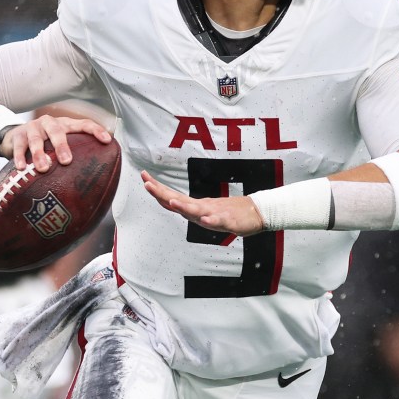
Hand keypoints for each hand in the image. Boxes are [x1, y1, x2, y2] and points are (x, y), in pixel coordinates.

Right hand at [0, 115, 111, 171]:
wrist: (14, 137)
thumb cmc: (44, 144)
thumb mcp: (58, 145)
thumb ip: (73, 154)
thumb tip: (94, 179)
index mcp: (65, 125)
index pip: (84, 124)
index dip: (96, 130)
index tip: (107, 141)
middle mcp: (50, 123)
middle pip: (58, 131)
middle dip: (62, 146)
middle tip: (66, 161)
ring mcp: (33, 128)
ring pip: (37, 139)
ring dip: (39, 154)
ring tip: (43, 168)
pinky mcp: (18, 135)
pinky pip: (19, 147)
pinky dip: (20, 157)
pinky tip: (22, 168)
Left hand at [141, 170, 265, 235]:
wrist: (255, 213)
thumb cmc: (228, 212)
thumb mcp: (204, 211)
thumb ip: (188, 209)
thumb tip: (169, 202)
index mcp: (195, 206)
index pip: (171, 196)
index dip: (157, 189)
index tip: (144, 177)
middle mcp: (201, 208)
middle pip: (178, 200)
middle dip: (162, 193)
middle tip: (147, 183)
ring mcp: (214, 214)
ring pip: (196, 211)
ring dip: (184, 207)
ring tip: (172, 202)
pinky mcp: (228, 221)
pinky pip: (218, 222)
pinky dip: (210, 220)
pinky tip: (204, 219)